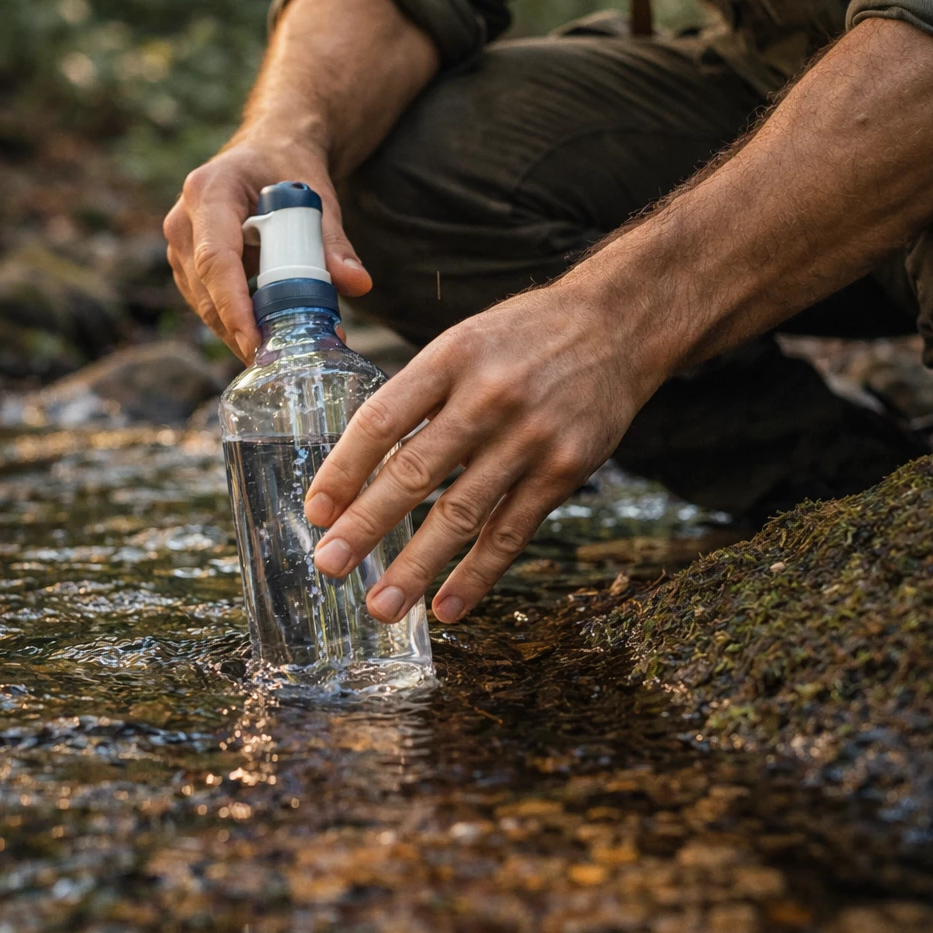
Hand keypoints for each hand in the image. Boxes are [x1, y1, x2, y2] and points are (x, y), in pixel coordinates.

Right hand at [163, 129, 371, 362]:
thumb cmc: (289, 166)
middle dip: (241, 329)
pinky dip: (238, 321)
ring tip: (283, 351)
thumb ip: (334, 242)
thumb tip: (358, 284)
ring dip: (240, 331)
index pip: (215, 258)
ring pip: (205, 304)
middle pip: (207, 290)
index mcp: (209, 191)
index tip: (255, 341)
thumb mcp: (317, 196)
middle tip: (281, 360)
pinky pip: (210, 303)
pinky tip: (269, 336)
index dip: (233, 305)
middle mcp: (183, 219)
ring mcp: (180, 245)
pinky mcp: (188, 265)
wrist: (269, 151)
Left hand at [304, 275, 641, 622]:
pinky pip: (511, 532)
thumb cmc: (525, 337)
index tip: (315, 511)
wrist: (617, 326)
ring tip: (381, 605)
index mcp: (450, 358)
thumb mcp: (465, 340)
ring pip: (461, 513)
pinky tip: (447, 606)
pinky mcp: (564, 470)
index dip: (343, 470)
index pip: (382, 420)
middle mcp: (487, 397)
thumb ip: (419, 395)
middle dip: (366, 525)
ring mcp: (529, 437)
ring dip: (416, 566)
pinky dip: (477, 574)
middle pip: (415, 471)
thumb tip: (360, 464)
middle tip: (329, 565)